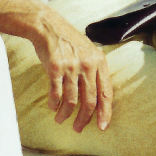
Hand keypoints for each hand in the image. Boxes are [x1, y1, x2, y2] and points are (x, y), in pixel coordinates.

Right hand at [32, 10, 112, 131]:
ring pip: (72, 100)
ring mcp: (72, 66)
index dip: (106, 112)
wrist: (49, 27)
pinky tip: (53, 107)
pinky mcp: (56, 68)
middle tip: (79, 128)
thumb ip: (94, 72)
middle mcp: (88, 64)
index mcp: (99, 61)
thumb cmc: (69, 42)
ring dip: (66, 114)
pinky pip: (56, 93)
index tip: (103, 126)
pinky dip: (54, 104)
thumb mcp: (88, 53)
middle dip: (84, 118)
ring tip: (61, 119)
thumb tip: (97, 99)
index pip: (106, 92)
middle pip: (90, 100)